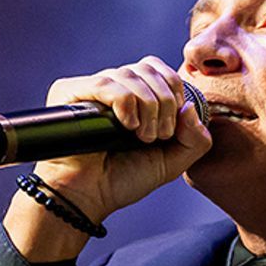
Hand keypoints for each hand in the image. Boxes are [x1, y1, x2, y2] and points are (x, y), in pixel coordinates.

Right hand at [29, 56, 211, 215]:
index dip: (174, 91)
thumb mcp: (172, 162)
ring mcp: (90, 89)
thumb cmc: (122, 180)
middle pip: (149, 68)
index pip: (159, 69)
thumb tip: (190, 107)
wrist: (88, 197)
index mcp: (134, 96)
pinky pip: (106, 83)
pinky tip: (126, 127)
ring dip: (147, 106)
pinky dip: (125, 104)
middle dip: (165, 102)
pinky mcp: (69, 93)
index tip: (172, 127)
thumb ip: (195, 140)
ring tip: (141, 137)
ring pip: (130, 74)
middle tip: (158, 136)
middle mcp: (112, 87)